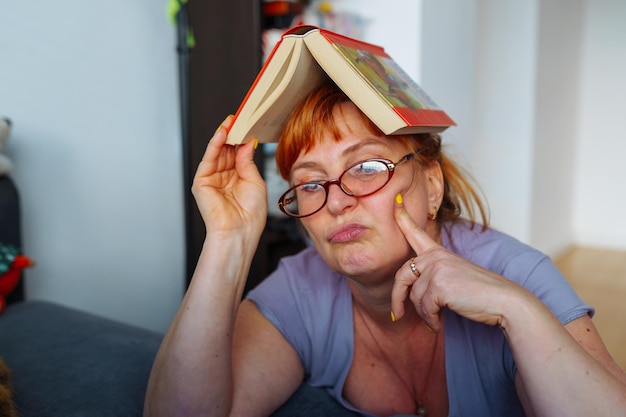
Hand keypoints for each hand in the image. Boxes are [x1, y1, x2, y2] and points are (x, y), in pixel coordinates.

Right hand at [191, 116, 267, 237]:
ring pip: (217, 152)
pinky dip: (214, 145)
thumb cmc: (250, 214)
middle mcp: (225, 177)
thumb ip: (248, 161)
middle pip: (227, 150)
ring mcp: (212, 178)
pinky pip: (208, 159)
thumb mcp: (255, 181)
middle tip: (240, 118)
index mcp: (238, 178)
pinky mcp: (201, 181)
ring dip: (224, 136)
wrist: (239, 231)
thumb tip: (246, 142)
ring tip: (232, 121)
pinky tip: (222, 133)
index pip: (238, 153)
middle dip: (233, 134)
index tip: (248, 125)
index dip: (242, 139)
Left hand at [391, 195, 526, 330]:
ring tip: (434, 320)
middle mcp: (435, 256)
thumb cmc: (481, 293)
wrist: (504, 301)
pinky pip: (424, 307)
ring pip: (414, 297)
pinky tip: (437, 325)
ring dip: (423, 313)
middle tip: (396, 315)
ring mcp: (436, 268)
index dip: (404, 219)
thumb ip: (433, 277)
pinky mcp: (438, 285)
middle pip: (402, 276)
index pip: (417, 233)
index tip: (395, 204)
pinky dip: (430, 320)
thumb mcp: (455, 277)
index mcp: (439, 252)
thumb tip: (411, 296)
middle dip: (397, 298)